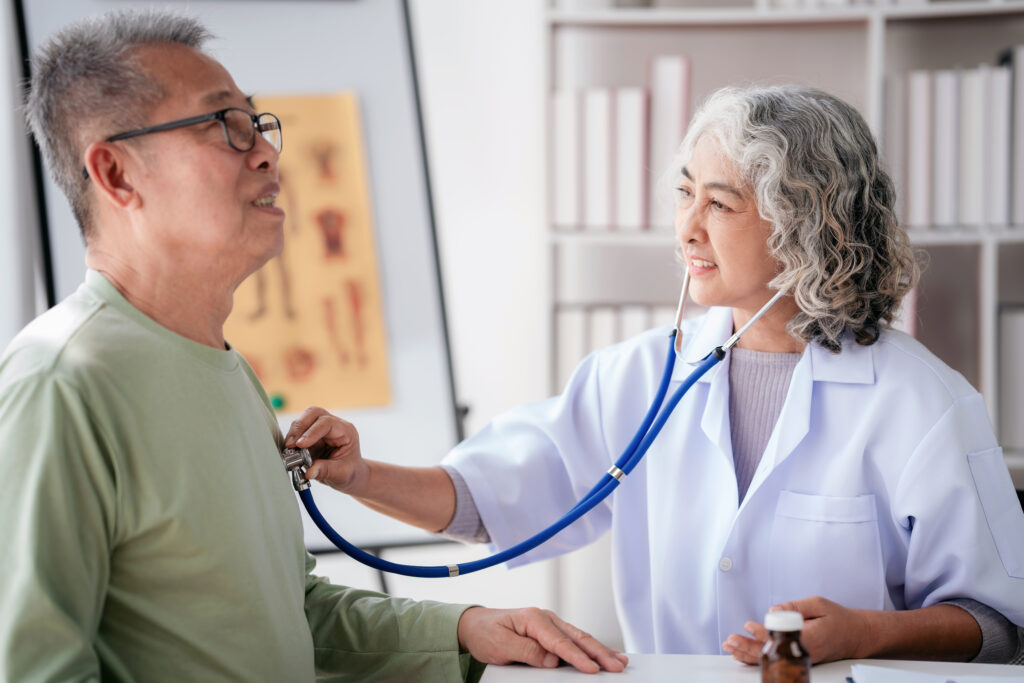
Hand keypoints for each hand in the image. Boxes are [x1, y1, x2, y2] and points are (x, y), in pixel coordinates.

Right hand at [284, 406, 366, 493]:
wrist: (350, 474)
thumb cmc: (350, 471)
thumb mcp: (342, 474)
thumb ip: (326, 471)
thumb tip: (309, 472)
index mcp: (346, 431)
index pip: (327, 423)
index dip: (311, 432)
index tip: (300, 445)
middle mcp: (334, 425)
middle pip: (313, 413)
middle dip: (299, 428)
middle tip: (290, 445)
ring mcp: (321, 428)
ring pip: (303, 420)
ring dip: (293, 435)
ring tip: (288, 451)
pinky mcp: (310, 434)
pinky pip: (298, 432)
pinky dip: (292, 441)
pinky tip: (289, 452)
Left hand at [457, 606, 628, 673]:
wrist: (475, 625)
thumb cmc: (486, 633)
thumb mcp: (500, 645)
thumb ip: (526, 651)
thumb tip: (551, 659)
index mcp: (533, 619)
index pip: (560, 641)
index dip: (577, 656)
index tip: (592, 669)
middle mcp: (545, 618)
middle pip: (577, 637)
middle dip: (599, 652)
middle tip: (617, 666)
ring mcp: (549, 624)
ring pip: (580, 637)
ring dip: (600, 650)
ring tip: (619, 660)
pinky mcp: (550, 632)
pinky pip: (574, 639)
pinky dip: (590, 647)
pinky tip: (604, 652)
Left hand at [722, 595, 869, 664]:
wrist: (856, 635)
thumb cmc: (839, 618)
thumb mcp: (818, 604)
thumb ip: (795, 606)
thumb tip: (773, 610)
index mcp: (809, 637)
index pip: (780, 638)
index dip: (762, 633)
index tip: (748, 625)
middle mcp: (803, 652)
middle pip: (771, 652)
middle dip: (748, 647)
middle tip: (730, 641)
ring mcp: (800, 658)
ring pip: (771, 659)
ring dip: (748, 654)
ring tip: (730, 647)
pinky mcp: (798, 658)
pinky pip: (775, 660)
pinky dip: (757, 657)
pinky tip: (744, 655)